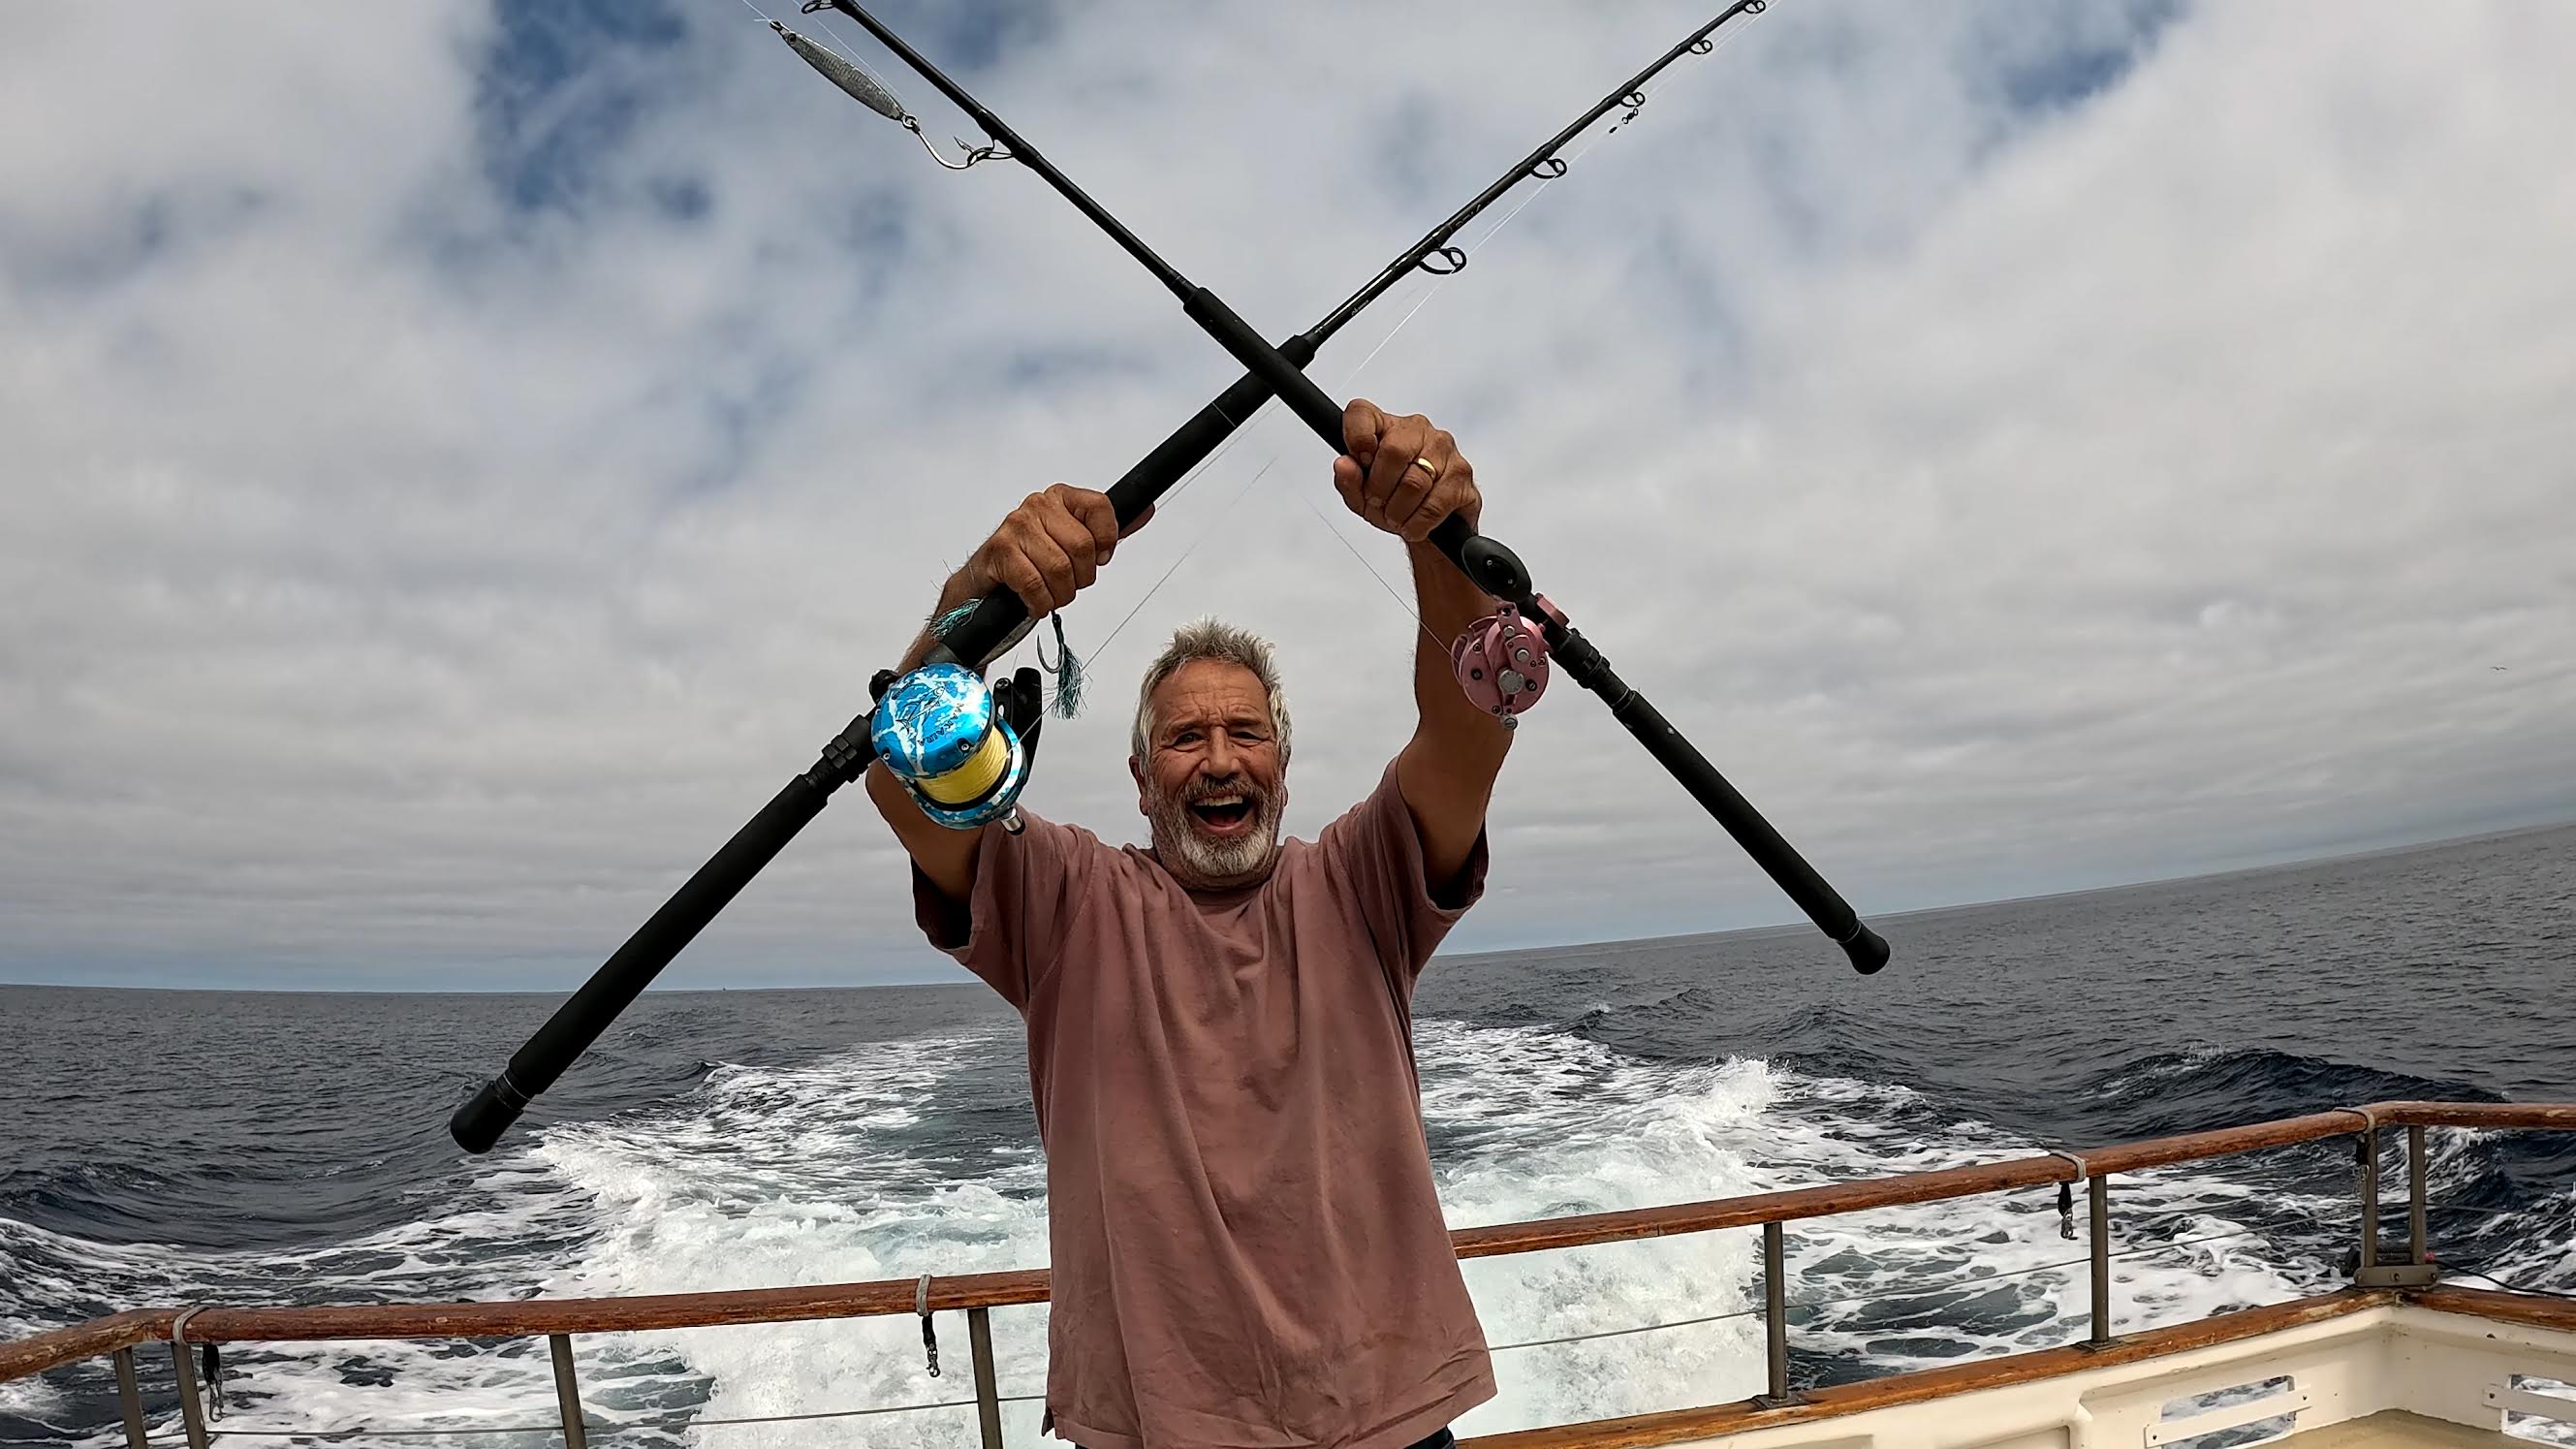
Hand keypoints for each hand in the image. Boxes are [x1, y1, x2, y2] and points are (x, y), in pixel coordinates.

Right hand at [965, 484, 1149, 617]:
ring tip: (1049, 593)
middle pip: (1083, 546)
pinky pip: (1035, 585)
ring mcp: (1016, 527)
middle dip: (1081, 578)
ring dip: (1059, 594)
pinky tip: (1034, 601)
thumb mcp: (1073, 543)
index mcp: (1060, 497)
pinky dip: (1040, 603)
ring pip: (1060, 568)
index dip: (1105, 541)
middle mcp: (1038, 505)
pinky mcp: (1000, 552)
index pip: (1100, 506)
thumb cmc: (1032, 562)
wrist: (984, 585)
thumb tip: (1145, 510)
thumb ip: (1107, 530)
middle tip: (1067, 583)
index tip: (1097, 558)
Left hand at [1334, 399, 1480, 542]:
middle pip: (1393, 451)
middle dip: (1379, 489)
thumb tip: (1344, 465)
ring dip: (1398, 512)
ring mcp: (1445, 451)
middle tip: (1378, 504)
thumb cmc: (1395, 502)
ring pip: (1414, 483)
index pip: (1362, 413)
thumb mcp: (1362, 497)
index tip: (1360, 461)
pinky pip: (1434, 504)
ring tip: (1397, 518)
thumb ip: (1348, 480)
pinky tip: (1414, 524)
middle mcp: (1419, 431)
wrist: (1432, 527)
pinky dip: (1417, 524)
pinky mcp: (1462, 476)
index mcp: (1388, 427)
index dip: (1355, 437)